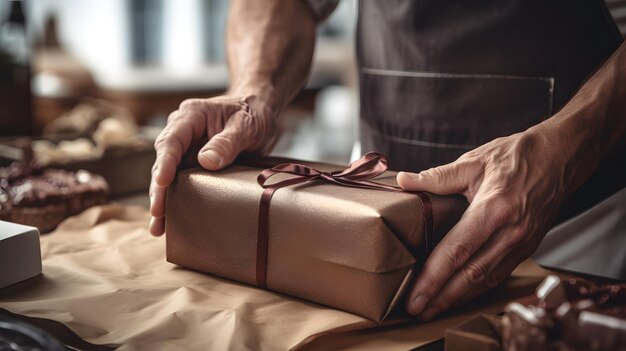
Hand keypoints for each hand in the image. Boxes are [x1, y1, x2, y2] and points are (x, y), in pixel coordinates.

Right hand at [149, 95, 276, 235]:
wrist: (260, 114)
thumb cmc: (252, 114)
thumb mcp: (245, 125)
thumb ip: (228, 141)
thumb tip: (206, 162)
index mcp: (191, 116)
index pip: (172, 140)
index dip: (165, 162)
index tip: (162, 181)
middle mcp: (182, 133)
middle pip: (164, 161)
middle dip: (159, 188)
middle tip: (158, 212)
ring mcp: (186, 150)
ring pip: (168, 177)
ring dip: (164, 200)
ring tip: (159, 227)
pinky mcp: (193, 166)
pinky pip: (181, 184)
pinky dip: (176, 202)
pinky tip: (170, 223)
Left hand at [397, 129, 566, 319]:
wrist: (559, 158)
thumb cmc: (516, 156)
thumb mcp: (475, 160)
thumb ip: (438, 176)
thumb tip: (404, 181)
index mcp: (495, 208)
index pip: (458, 250)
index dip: (434, 276)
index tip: (414, 294)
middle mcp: (511, 232)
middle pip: (471, 274)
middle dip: (441, 297)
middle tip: (415, 310)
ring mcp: (522, 243)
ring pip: (486, 280)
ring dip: (457, 298)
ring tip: (430, 309)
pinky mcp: (526, 248)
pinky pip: (498, 275)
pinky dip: (476, 289)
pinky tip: (457, 296)